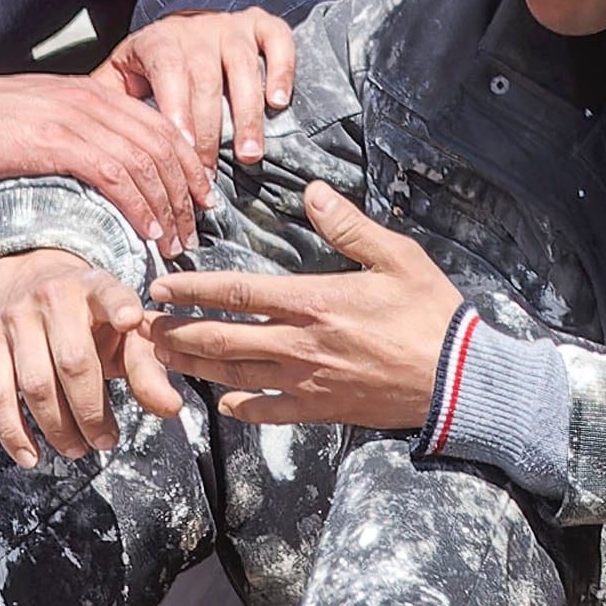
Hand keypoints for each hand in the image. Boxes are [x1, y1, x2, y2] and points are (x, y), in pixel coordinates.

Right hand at [0, 74, 203, 256]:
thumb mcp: (39, 118)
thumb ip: (75, 135)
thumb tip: (102, 171)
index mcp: (92, 92)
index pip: (159, 126)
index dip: (188, 165)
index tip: (199, 199)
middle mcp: (92, 100)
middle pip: (162, 146)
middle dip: (185, 193)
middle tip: (193, 231)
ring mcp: (75, 119)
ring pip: (145, 163)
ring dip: (166, 207)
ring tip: (174, 242)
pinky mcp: (56, 141)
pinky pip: (114, 175)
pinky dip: (137, 205)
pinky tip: (146, 231)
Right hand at [0, 249, 179, 463]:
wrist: (28, 275)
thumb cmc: (86, 314)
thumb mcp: (122, 329)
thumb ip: (147, 367)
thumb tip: (169, 408)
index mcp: (95, 288)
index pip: (109, 293)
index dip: (120, 307)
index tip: (131, 321)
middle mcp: (54, 298)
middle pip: (73, 362)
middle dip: (91, 412)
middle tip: (105, 440)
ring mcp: (16, 318)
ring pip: (35, 384)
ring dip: (58, 427)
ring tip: (77, 448)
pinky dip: (13, 431)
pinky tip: (30, 454)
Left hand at [97, 8, 296, 173]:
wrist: (184, 27)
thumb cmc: (151, 65)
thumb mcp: (121, 78)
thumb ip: (108, 103)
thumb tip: (89, 143)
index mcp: (158, 40)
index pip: (167, 69)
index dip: (176, 107)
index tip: (181, 145)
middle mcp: (196, 29)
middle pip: (206, 78)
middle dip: (210, 130)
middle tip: (211, 173)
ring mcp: (231, 26)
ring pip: (244, 67)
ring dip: (247, 114)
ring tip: (248, 154)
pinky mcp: (262, 25)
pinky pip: (278, 42)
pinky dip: (282, 70)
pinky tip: (278, 103)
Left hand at [141, 183, 464, 429]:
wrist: (461, 379)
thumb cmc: (432, 312)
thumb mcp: (397, 256)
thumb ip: (349, 226)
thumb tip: (312, 192)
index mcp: (316, 301)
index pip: (238, 293)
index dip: (193, 290)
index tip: (160, 286)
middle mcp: (303, 344)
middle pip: (224, 340)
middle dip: (179, 333)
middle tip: (144, 328)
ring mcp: (310, 382)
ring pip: (238, 377)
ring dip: (198, 367)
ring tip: (166, 359)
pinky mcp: (324, 409)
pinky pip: (272, 413)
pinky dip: (243, 408)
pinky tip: (225, 403)